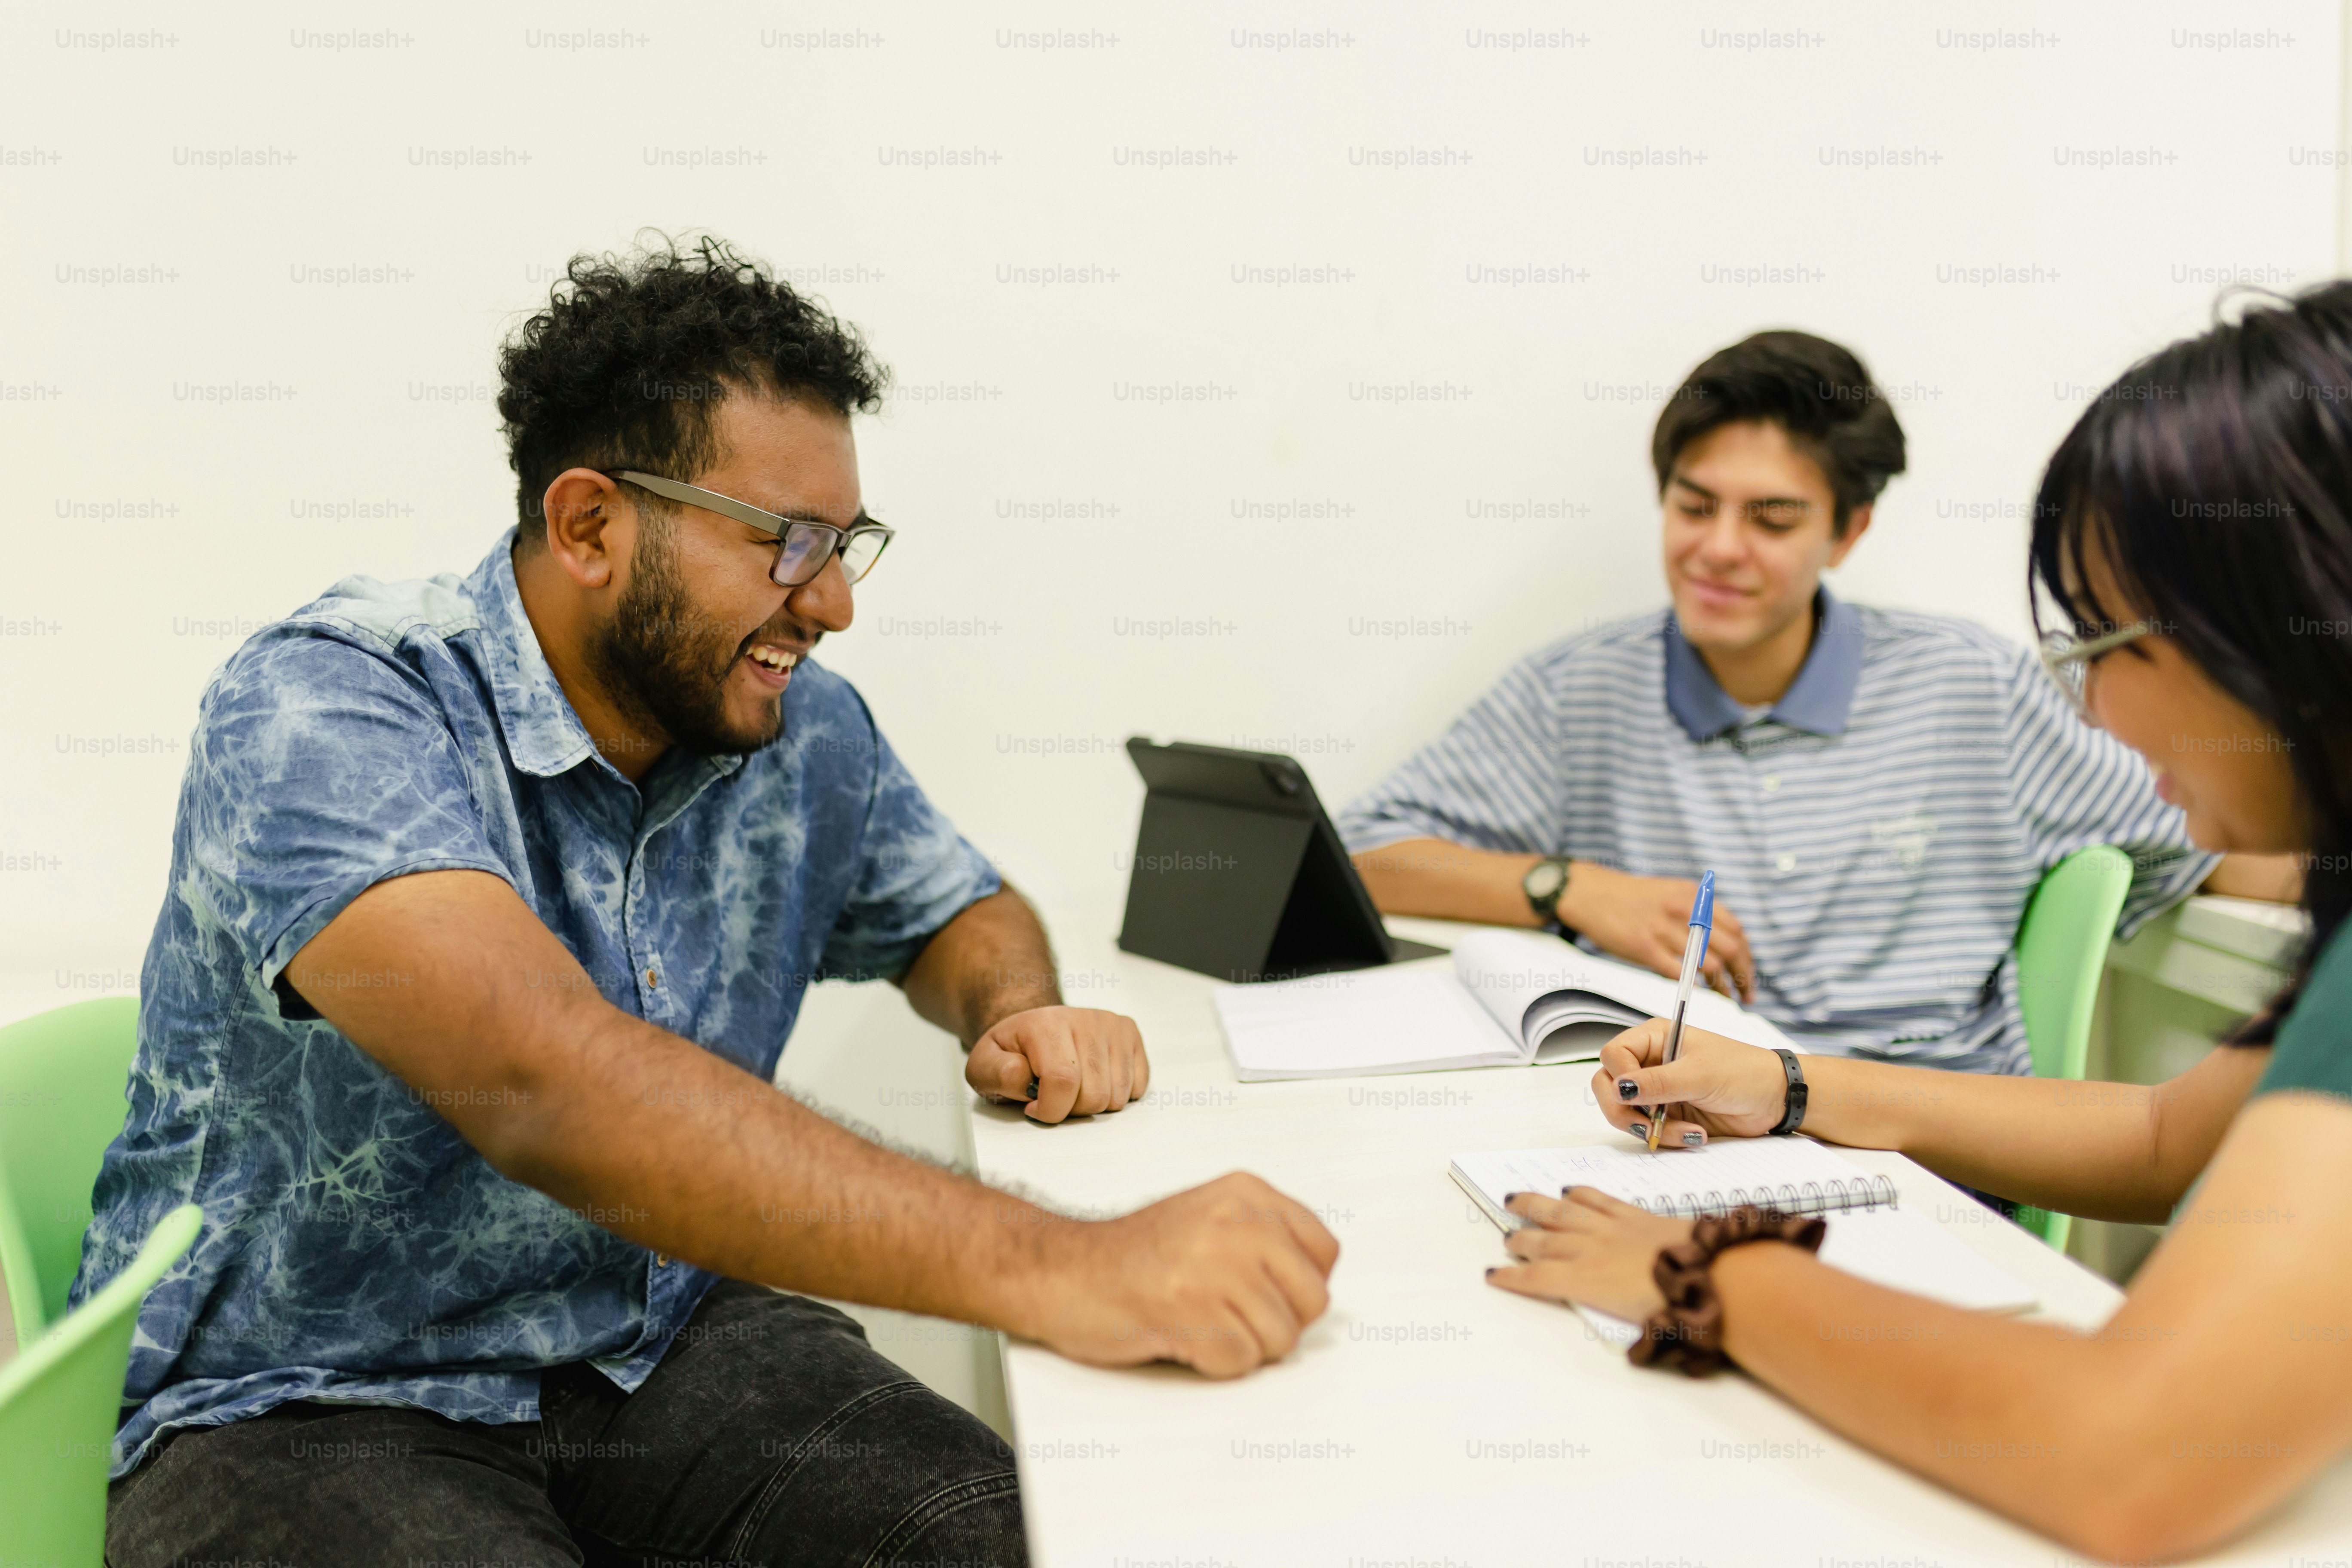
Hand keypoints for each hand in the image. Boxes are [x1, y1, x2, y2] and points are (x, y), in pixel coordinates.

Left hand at [966, 1005, 1149, 1122]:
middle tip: (1053, 1097)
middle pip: (1094, 1095)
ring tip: (1072, 1088)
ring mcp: (1112, 1025)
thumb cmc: (1011, 1052)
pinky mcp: (1130, 1034)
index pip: (1062, 1081)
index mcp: (1046, 1024)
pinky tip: (1094, 1080)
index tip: (1033, 1108)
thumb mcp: (984, 1064)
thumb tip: (1026, 1082)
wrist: (1033, 1028)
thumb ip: (996, 1075)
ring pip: (1117, 1096)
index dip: (1049, 1110)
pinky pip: (1137, 1086)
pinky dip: (1116, 1094)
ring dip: (1093, 1104)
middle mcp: (1086, 1019)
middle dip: (1071, 1110)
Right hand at [1022, 1172, 1340, 1376]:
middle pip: (1312, 1299)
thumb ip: (1264, 1237)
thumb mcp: (1210, 1218)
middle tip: (1232, 1315)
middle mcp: (1237, 1221)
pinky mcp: (1191, 1310)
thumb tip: (1314, 1280)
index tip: (1268, 1291)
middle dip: (1278, 1322)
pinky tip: (1183, 1335)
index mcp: (1246, 1193)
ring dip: (1244, 1346)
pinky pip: (1241, 1362)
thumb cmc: (1133, 1254)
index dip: (1300, 1285)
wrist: (1063, 1270)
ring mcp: (1215, 1265)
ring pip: (1281, 1337)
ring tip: (1201, 1321)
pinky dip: (1215, 1364)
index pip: (1324, 1251)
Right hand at [1487, 1188, 1693, 1321]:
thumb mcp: (1640, 1327)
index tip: (1493, 1275)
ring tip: (1516, 1200)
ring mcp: (1610, 1228)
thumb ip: (1623, 1325)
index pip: (1538, 1279)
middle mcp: (1590, 1250)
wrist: (1712, 1273)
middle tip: (1506, 1237)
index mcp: (1587, 1282)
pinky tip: (1569, 1190)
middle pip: (1542, 1241)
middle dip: (1519, 1240)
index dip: (1512, 1277)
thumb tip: (1631, 1342)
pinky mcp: (1634, 1214)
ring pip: (1561, 1212)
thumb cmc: (1678, 1306)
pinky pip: (1598, 1199)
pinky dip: (1580, 1194)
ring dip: (1535, 1205)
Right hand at [1557, 862, 1752, 1001]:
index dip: (1747, 956)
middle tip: (1744, 993)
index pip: (1736, 930)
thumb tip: (1725, 940)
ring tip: (1724, 996)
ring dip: (1721, 986)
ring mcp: (1665, 929)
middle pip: (1730, 949)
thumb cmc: (1632, 898)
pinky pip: (1679, 972)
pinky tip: (1695, 990)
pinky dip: (1692, 984)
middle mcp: (1685, 911)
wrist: (1592, 894)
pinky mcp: (1645, 947)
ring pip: (1710, 964)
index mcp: (1695, 898)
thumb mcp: (1673, 892)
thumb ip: (1699, 912)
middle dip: (1742, 976)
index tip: (1747, 973)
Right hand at [1588, 1017, 1792, 1147]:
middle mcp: (1650, 1062)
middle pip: (1608, 1085)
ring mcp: (1657, 1090)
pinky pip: (1648, 1130)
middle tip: (1647, 1125)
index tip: (1638, 1095)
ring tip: (1686, 1132)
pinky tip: (1694, 1135)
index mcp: (1655, 1038)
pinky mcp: (1667, 1114)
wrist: (1774, 1100)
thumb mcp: (1700, 1074)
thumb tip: (1619, 1089)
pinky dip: (1666, 1138)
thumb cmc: (1744, 1072)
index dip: (1619, 1077)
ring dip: (1649, 1128)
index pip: (1613, 1054)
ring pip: (1625, 1112)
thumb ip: (1658, 1082)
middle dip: (1624, 1110)